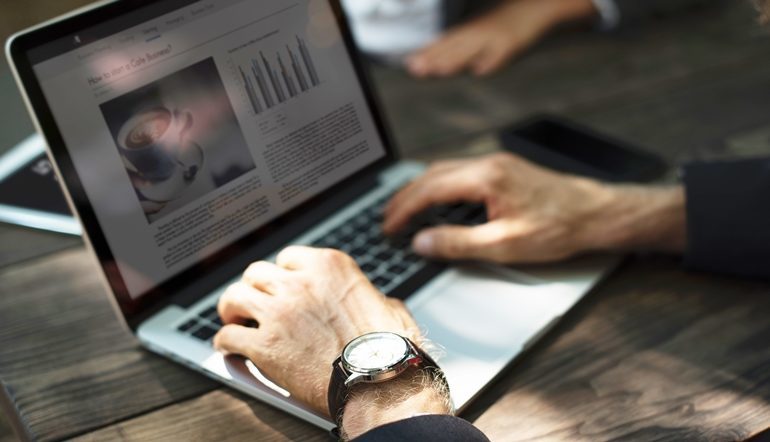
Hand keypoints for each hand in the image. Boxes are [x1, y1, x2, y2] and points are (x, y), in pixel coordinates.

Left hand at [213, 246, 419, 414]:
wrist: (379, 382)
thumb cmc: (389, 349)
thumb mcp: (387, 306)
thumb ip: (368, 297)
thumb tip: (374, 303)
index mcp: (329, 267)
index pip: (289, 257)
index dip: (282, 274)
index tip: (280, 285)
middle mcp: (299, 283)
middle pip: (256, 273)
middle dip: (254, 288)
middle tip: (254, 301)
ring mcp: (279, 313)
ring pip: (234, 297)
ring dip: (232, 309)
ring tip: (234, 318)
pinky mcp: (264, 346)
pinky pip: (228, 336)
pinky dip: (225, 342)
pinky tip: (228, 347)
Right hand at [384, 153, 686, 263]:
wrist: (598, 213)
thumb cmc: (559, 228)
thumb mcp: (505, 245)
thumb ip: (459, 243)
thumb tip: (422, 241)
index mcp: (486, 178)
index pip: (430, 189)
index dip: (403, 208)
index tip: (388, 226)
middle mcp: (488, 163)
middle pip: (432, 174)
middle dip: (405, 196)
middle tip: (387, 219)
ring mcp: (497, 163)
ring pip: (445, 170)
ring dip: (421, 189)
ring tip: (404, 210)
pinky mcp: (504, 169)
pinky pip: (460, 172)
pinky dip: (439, 186)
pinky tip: (437, 201)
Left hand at [406, 0, 596, 76]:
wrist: (535, 6)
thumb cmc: (507, 20)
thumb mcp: (480, 29)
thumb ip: (462, 44)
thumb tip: (440, 59)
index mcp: (470, 30)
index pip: (444, 42)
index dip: (426, 53)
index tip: (409, 63)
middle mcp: (478, 32)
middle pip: (452, 47)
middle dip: (433, 58)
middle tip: (416, 69)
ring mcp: (495, 37)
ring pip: (472, 49)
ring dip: (455, 60)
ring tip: (439, 70)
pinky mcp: (512, 43)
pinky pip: (500, 54)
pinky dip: (491, 62)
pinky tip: (480, 72)